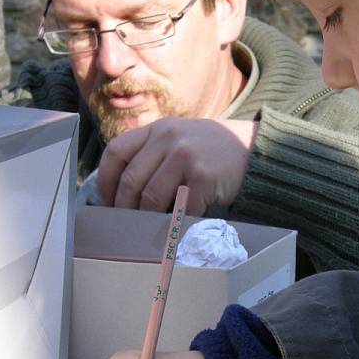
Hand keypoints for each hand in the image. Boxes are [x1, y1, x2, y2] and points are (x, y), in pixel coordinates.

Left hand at [97, 118, 258, 212]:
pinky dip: (174, 222)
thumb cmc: (209, 152)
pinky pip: (178, 208)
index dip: (106, 181)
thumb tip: (119, 193)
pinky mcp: (203, 176)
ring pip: (151, 198)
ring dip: (147, 219)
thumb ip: (151, 154)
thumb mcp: (178, 139)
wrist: (252, 150)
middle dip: (124, 208)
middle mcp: (168, 138)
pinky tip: (176, 227)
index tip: (107, 202)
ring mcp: (186, 156)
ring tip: (149, 229)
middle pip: (131, 181)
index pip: (116, 152)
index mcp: (157, 129)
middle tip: (125, 224)